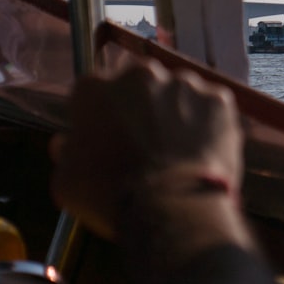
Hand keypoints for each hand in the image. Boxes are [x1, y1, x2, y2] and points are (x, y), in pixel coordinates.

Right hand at [50, 59, 243, 239]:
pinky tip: (200, 151)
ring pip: (178, 93)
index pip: (95, 92)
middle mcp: (140, 74)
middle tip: (148, 142)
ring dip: (177, 113)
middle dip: (142, 107)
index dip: (103, 115)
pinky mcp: (218, 98)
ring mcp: (184, 83)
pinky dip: (208, 124)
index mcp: (95, 88)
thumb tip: (64, 142)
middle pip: (139, 85)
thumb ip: (66, 152)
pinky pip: (211, 107)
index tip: (111, 136)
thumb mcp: (67, 180)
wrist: (171, 208)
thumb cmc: (112, 196)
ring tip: (178, 151)